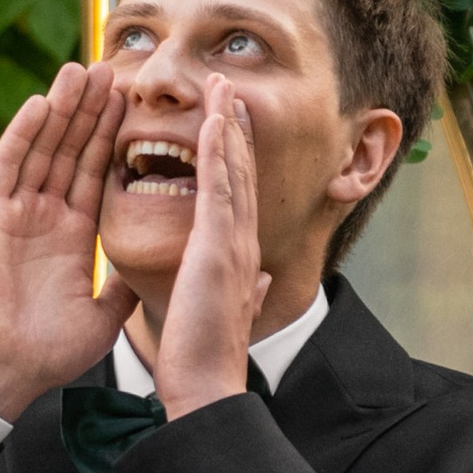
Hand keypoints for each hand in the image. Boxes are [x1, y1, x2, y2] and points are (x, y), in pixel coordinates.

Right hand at [0, 62, 135, 417]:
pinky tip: (42, 104)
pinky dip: (23, 135)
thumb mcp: (102, 315)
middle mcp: (43, 218)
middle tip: (110, 70)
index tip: (129, 104)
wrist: (1, 373)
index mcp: (72, 237)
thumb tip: (156, 266)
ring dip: (61, 110)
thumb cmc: (46, 354)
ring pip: (42, 149)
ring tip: (81, 71)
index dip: (110, 138)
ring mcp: (13, 214)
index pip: (95, 173)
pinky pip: (8, 167)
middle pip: (70, 151)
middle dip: (89, 111)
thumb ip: (124, 283)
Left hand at [155, 77, 269, 416]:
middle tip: (228, 86)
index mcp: (240, 256)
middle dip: (235, 127)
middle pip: (241, 171)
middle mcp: (243, 242)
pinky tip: (214, 121)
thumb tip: (265, 278)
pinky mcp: (217, 248)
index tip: (229, 122)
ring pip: (233, 171)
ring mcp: (233, 242)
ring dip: (228, 125)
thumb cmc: (209, 356)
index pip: (239, 194)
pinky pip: (218, 188)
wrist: (207, 385)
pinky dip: (218, 152)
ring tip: (222, 86)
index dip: (237, 154)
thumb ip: (251, 291)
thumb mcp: (233, 313)